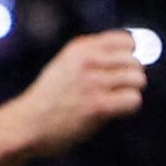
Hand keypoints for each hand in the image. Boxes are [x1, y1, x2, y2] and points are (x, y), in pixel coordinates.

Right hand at [3, 30, 150, 156]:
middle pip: (135, 62)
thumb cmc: (50, 97)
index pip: (126, 41)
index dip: (129, 57)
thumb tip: (133, 58)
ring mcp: (92, 82)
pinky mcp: (97, 105)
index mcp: (80, 48)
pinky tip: (115, 112)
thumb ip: (92, 56)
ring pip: (137, 80)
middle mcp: (87, 61)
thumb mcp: (66, 64)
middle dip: (131, 77)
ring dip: (131, 92)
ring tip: (115, 101)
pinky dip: (129, 108)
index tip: (118, 71)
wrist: (27, 124)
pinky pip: (133, 99)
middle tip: (116, 91)